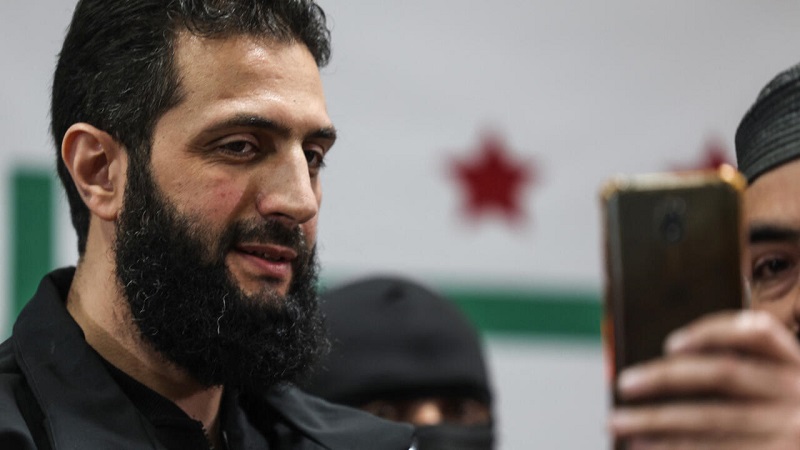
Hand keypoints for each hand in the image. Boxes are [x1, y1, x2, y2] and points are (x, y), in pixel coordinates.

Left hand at [610, 310, 799, 448]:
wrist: (793, 445)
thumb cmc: (774, 423)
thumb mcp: (773, 393)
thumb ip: (737, 375)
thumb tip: (660, 366)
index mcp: (796, 365)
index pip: (760, 333)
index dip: (713, 333)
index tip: (670, 344)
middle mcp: (798, 392)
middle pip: (723, 374)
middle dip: (665, 377)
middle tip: (622, 384)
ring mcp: (791, 431)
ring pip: (711, 418)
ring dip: (656, 419)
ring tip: (618, 422)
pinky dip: (674, 448)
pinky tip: (643, 447)